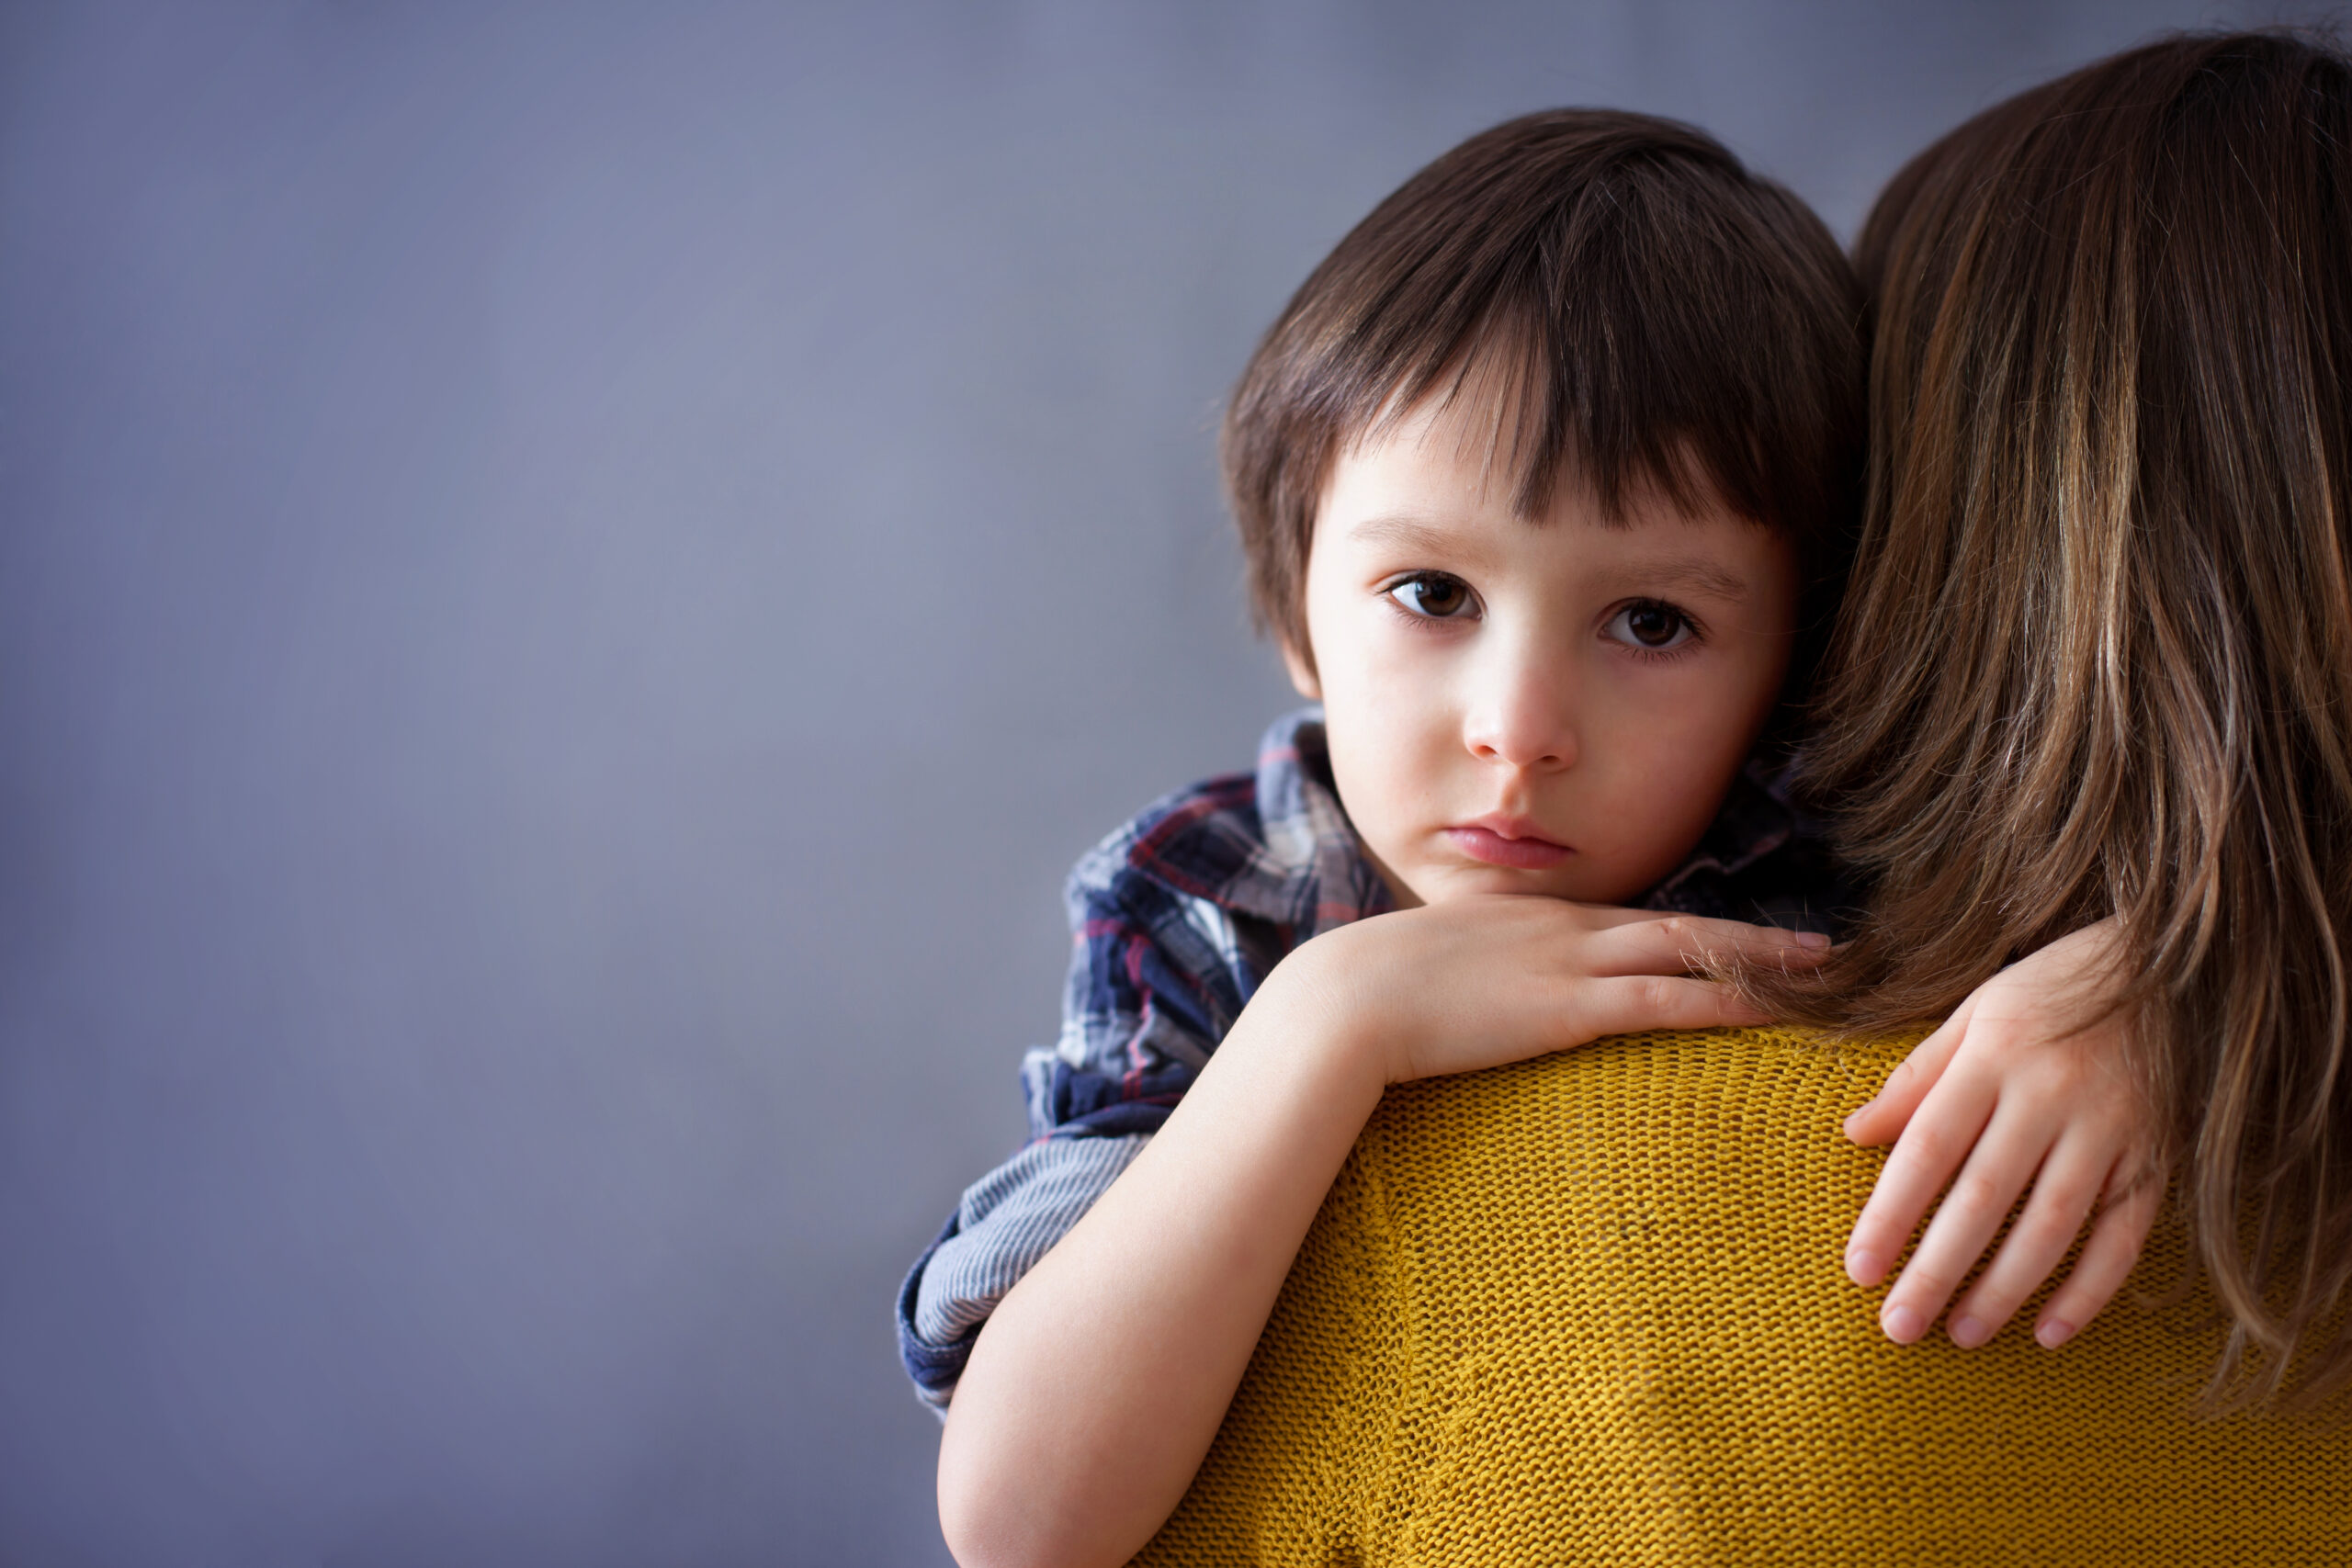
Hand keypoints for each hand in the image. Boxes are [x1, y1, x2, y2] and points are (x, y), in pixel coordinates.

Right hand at [1287, 895, 1831, 1086]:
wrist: (1343, 1000)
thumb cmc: (1367, 1000)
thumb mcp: (1427, 978)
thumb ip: (1467, 987)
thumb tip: (1471, 1013)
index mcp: (1529, 922)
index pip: (1631, 924)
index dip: (1693, 935)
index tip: (1743, 946)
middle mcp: (1562, 927)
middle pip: (1680, 926)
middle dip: (1757, 938)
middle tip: (1827, 948)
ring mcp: (1569, 961)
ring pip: (1690, 950)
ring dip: (1765, 961)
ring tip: (1828, 971)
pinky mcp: (1569, 1005)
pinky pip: (1669, 999)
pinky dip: (1729, 999)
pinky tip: (1776, 1010)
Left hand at [1841, 920, 2159, 1349]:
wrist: (2172, 963)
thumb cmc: (2051, 989)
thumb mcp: (1974, 1012)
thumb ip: (1917, 1077)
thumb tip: (1854, 1133)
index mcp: (1993, 1055)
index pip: (1928, 1147)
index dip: (1891, 1213)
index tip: (1858, 1269)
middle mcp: (2049, 1094)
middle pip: (1984, 1198)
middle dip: (1937, 1269)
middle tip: (1898, 1326)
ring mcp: (2110, 1129)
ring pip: (2051, 1224)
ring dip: (2004, 1289)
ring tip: (1962, 1334)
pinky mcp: (2157, 1156)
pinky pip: (2124, 1234)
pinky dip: (2091, 1289)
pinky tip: (2052, 1332)